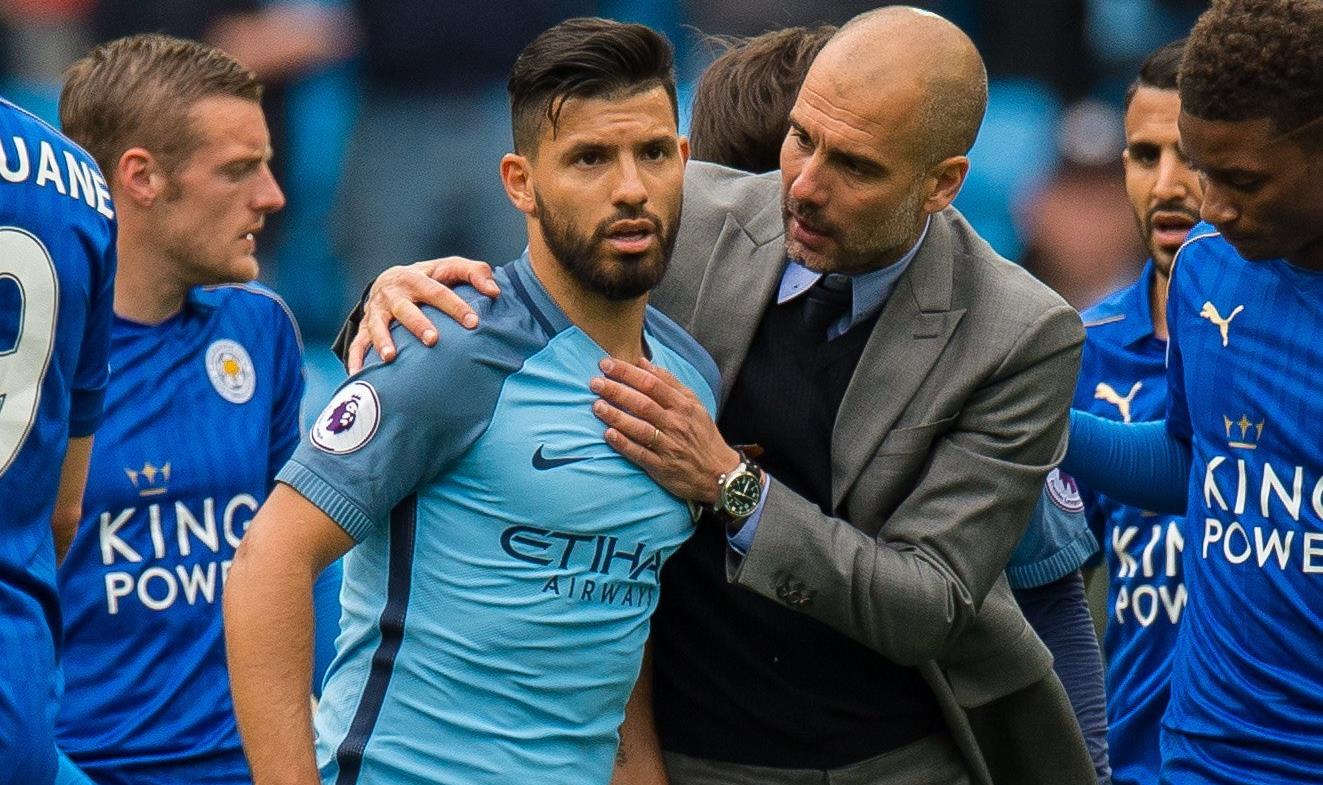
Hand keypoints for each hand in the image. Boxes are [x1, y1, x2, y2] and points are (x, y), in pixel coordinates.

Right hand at [347, 257, 500, 372]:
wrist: (389, 280)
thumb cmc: (429, 279)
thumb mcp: (450, 269)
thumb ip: (475, 273)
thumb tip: (494, 291)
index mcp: (416, 278)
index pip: (438, 292)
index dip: (455, 306)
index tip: (473, 323)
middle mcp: (394, 294)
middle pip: (405, 309)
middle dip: (418, 324)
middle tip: (433, 340)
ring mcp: (377, 312)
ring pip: (378, 326)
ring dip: (383, 341)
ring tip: (391, 357)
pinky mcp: (365, 327)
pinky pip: (358, 344)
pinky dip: (356, 359)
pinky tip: (359, 374)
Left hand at [590, 357, 738, 504]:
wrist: (719, 473)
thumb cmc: (702, 435)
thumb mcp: (694, 404)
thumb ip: (669, 382)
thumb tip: (642, 362)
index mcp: (683, 406)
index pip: (652, 383)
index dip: (628, 373)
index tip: (606, 364)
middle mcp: (676, 424)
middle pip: (643, 404)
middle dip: (617, 391)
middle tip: (595, 383)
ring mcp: (668, 446)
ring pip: (640, 428)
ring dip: (617, 416)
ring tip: (597, 406)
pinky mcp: (661, 467)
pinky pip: (640, 454)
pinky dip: (624, 444)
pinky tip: (608, 435)